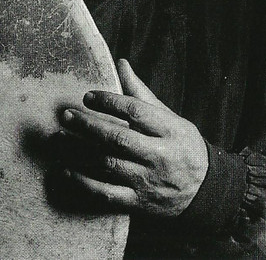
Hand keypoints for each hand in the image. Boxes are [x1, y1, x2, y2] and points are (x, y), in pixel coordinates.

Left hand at [55, 59, 207, 217]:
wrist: (206, 192)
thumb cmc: (181, 146)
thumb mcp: (169, 117)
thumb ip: (141, 93)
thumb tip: (121, 63)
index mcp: (170, 131)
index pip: (136, 112)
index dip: (109, 102)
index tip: (88, 96)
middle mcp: (159, 156)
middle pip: (118, 139)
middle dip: (88, 126)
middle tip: (66, 115)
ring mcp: (148, 181)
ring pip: (108, 165)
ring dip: (79, 152)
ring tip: (59, 138)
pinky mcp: (138, 202)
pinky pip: (106, 194)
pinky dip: (83, 183)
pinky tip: (65, 171)